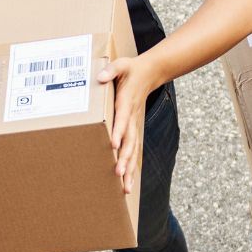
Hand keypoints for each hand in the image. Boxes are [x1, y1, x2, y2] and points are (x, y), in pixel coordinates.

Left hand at [96, 56, 162, 194]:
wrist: (150, 74)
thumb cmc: (131, 69)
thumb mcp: (122, 64)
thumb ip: (111, 69)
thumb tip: (101, 77)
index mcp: (127, 103)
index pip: (123, 119)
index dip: (119, 131)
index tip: (114, 144)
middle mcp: (132, 118)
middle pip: (130, 141)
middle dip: (124, 158)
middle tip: (117, 172)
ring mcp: (135, 126)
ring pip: (133, 151)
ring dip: (129, 169)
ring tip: (124, 187)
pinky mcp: (134, 131)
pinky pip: (133, 151)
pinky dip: (130, 167)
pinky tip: (126, 183)